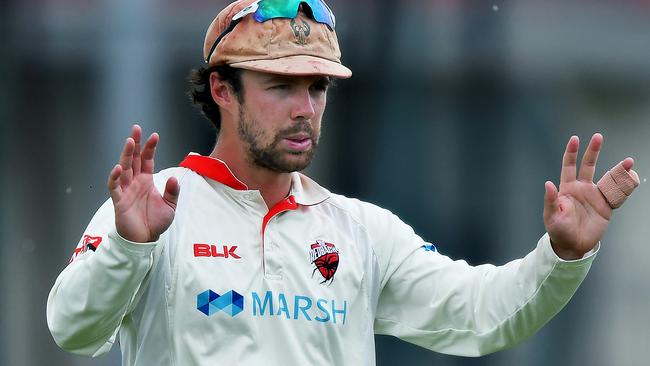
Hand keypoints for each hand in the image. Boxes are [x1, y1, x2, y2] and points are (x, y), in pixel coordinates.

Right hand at [107, 125, 179, 242]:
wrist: (145, 239)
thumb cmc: (155, 222)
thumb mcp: (170, 206)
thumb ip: (172, 192)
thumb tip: (173, 177)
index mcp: (146, 181)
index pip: (147, 160)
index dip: (150, 148)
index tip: (154, 135)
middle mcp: (135, 182)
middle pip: (134, 159)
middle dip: (135, 144)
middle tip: (136, 129)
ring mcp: (126, 190)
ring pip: (124, 168)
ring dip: (126, 155)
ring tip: (129, 142)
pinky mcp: (119, 201)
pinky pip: (114, 187)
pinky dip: (114, 177)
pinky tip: (118, 168)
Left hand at [543, 133, 636, 259]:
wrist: (573, 245)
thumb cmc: (559, 230)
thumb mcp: (551, 216)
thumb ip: (551, 200)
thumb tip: (548, 183)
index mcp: (567, 188)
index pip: (569, 166)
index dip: (571, 153)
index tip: (575, 139)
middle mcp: (582, 189)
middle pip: (588, 166)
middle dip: (593, 151)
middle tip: (598, 137)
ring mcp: (595, 196)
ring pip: (607, 178)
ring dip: (618, 170)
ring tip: (628, 162)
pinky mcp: (606, 206)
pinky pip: (618, 194)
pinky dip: (626, 186)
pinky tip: (633, 178)